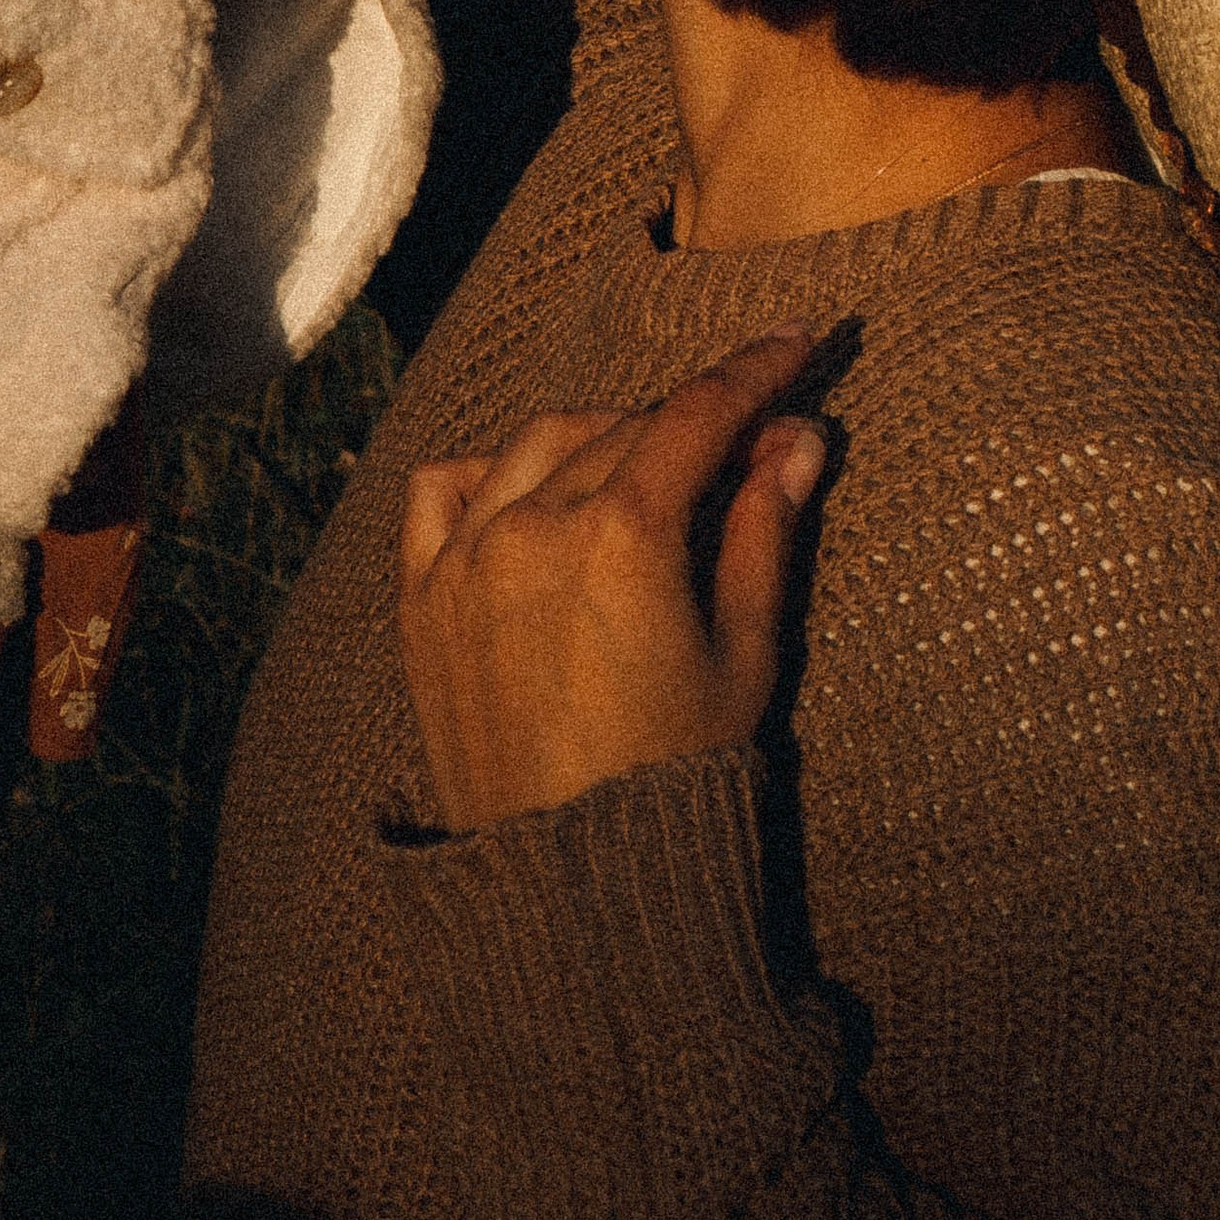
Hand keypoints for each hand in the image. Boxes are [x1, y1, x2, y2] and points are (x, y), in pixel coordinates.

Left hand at [396, 330, 827, 831]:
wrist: (571, 879)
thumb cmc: (677, 771)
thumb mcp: (745, 653)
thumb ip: (764, 532)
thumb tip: (798, 439)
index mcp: (625, 536)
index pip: (699, 414)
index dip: (755, 371)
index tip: (796, 341)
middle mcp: (536, 526)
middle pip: (627, 427)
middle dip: (692, 420)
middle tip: (745, 436)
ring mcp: (467, 558)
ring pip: (540, 443)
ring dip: (601, 436)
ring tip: (648, 464)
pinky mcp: (420, 596)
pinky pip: (442, 491)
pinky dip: (490, 472)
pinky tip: (529, 490)